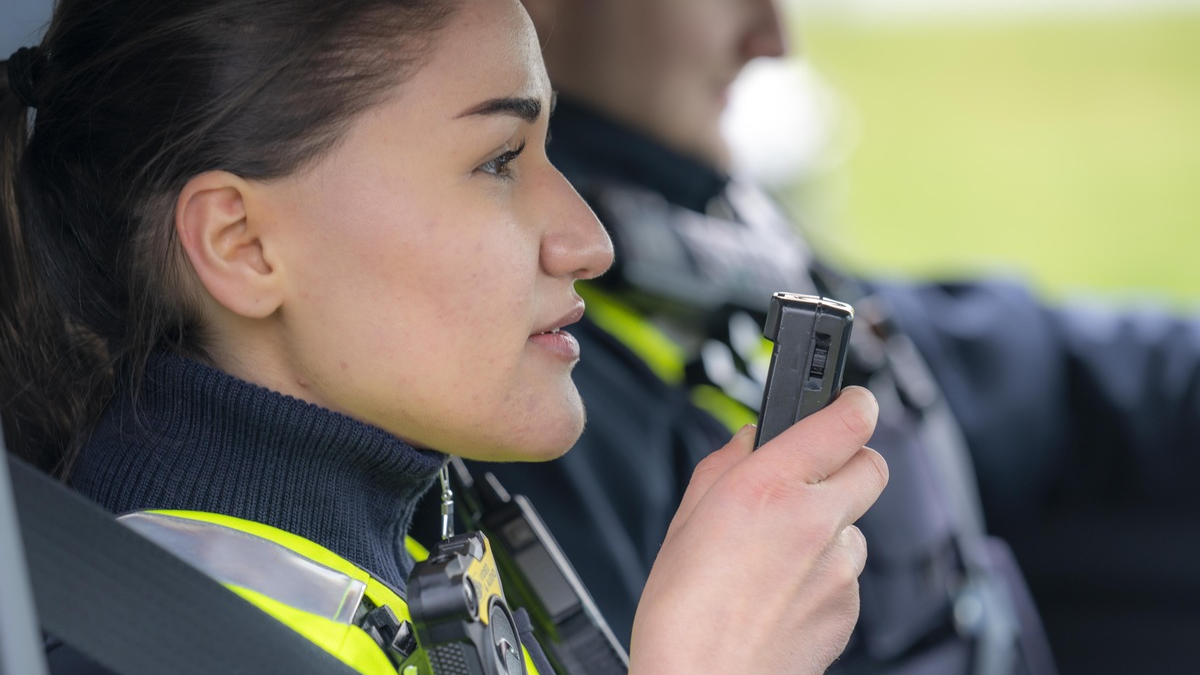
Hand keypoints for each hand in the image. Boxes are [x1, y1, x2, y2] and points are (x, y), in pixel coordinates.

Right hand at [628, 386, 886, 674]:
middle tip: (812, 476)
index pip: (847, 419)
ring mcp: (840, 568)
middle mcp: (815, 521)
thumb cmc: (683, 613)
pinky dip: (825, 573)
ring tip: (778, 554)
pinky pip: (849, 573)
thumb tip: (751, 440)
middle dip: (848, 461)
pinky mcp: (850, 608)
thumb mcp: (686, 517)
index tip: (849, 400)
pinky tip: (782, 591)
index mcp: (769, 487)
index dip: (853, 402)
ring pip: (857, 524)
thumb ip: (726, 464)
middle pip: (872, 465)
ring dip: (830, 526)